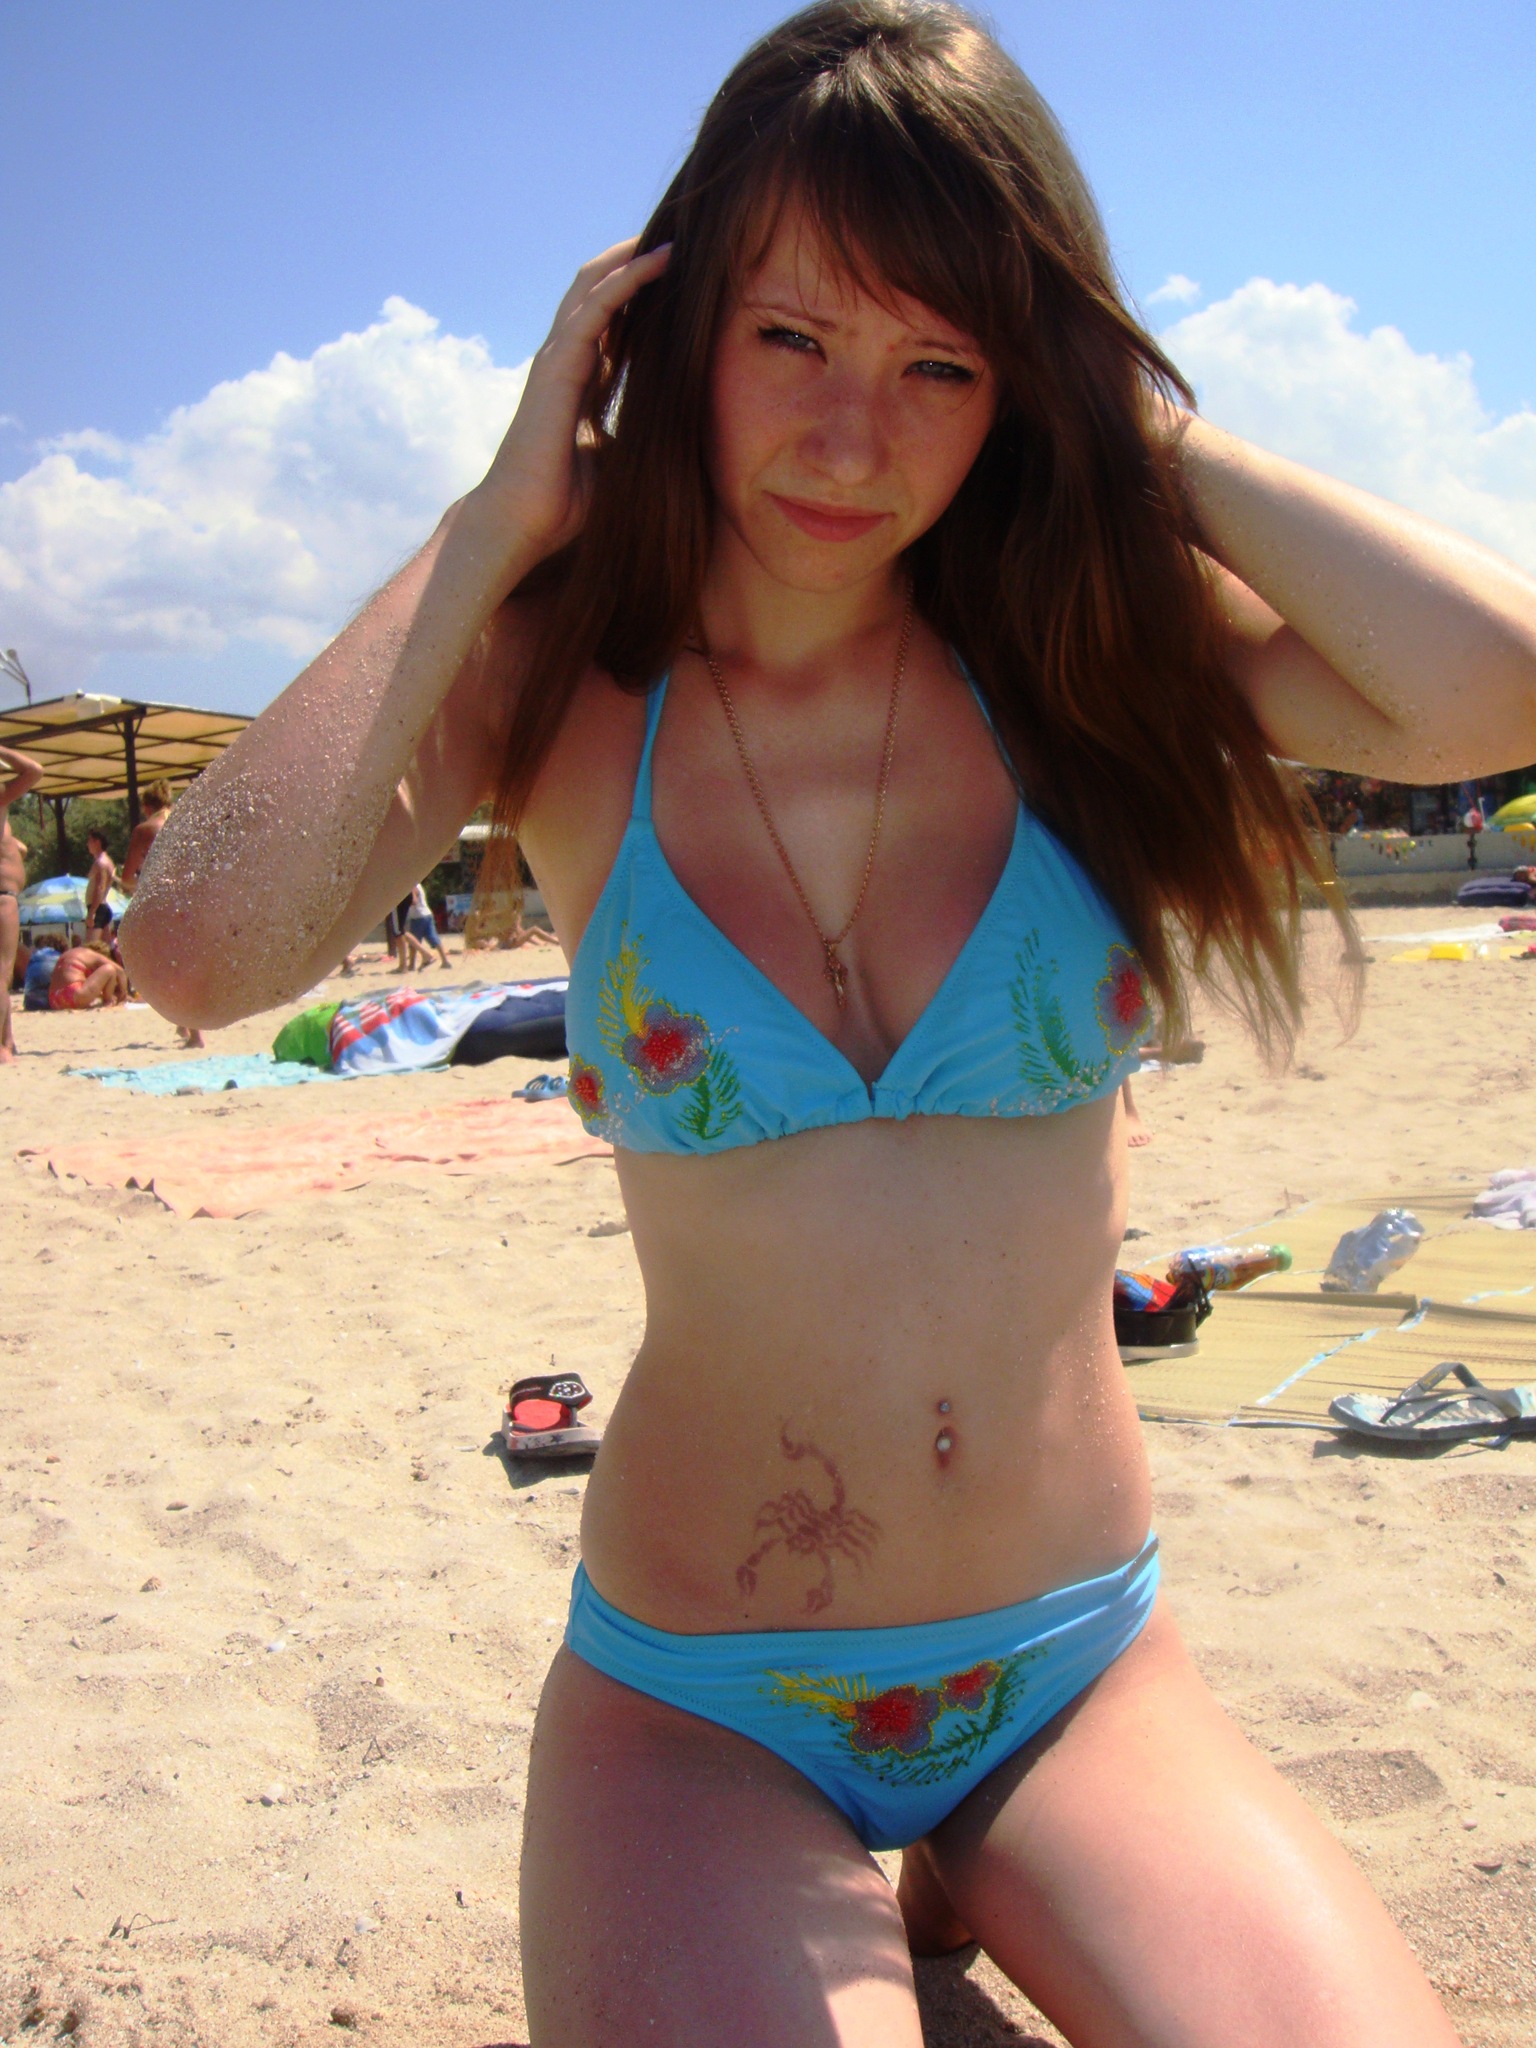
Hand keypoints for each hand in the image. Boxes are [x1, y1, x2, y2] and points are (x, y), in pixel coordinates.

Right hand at [473, 238, 671, 559]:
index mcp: (580, 377)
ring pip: (596, 285)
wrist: (525, 521)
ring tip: (676, 235)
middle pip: (599, 289)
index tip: (680, 275)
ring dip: (634, 256)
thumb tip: (674, 436)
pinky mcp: (557, 365)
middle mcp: (567, 359)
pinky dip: (628, 279)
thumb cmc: (565, 501)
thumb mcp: (616, 460)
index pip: (611, 318)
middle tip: (681, 240)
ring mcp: (558, 357)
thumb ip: (636, 435)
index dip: (640, 291)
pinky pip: (596, 308)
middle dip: (636, 260)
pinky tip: (660, 261)